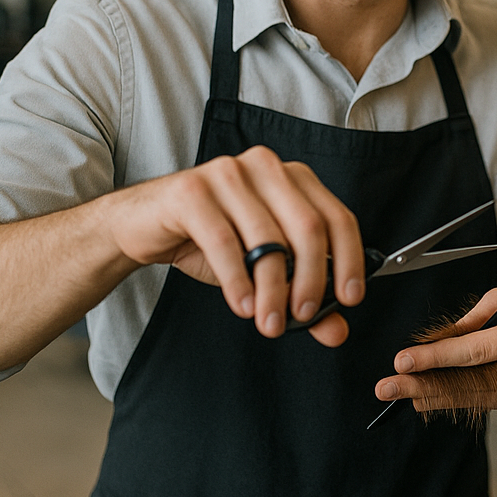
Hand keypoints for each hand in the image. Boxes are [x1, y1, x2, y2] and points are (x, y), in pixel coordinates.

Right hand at [102, 144, 363, 345]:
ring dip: (272, 290)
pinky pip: (224, 241)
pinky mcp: (192, 191)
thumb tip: (337, 329)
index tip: (350, 299)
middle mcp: (266, 167)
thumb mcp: (263, 267)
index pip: (338, 217)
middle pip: (308, 227)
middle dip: (312, 280)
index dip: (350, 260)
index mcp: (293, 178)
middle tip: (304, 317)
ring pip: (267, 239)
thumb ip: (301, 293)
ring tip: (270, 323)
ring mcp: (228, 173)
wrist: (146, 226)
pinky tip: (243, 305)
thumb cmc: (211, 238)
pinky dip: (238, 280)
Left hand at [375, 284, 496, 411]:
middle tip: (386, 386)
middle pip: (466, 381)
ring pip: (470, 396)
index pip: (474, 351)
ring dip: (430, 395)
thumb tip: (447, 334)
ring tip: (397, 393)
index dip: (436, 357)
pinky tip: (425, 395)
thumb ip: (484, 310)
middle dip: (421, 384)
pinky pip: (482, 401)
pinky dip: (452, 397)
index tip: (404, 359)